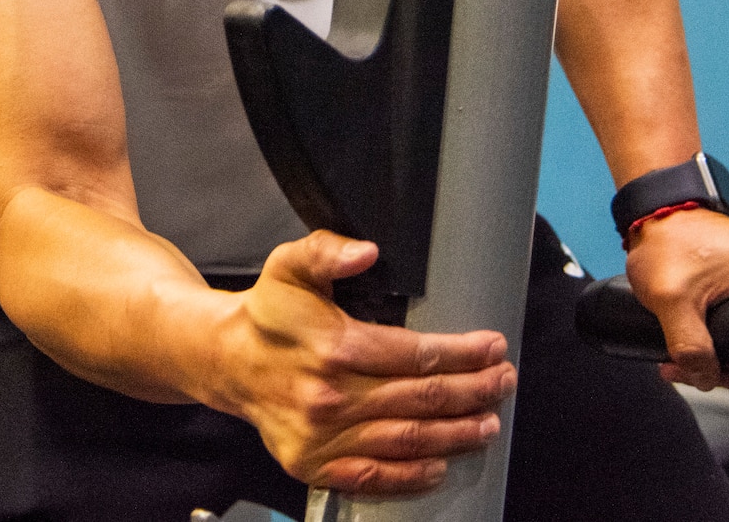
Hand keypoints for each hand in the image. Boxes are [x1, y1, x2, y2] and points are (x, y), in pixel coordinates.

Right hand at [204, 231, 516, 495]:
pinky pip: (372, 477)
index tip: (493, 347)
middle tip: (502, 381)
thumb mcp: (291, 264)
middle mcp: (331, 398)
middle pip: (420, 399)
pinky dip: (410, 475)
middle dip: (472, 391)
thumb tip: (367, 252)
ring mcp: (322, 438)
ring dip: (455, 434)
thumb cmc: (268, 312)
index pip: (416, 354)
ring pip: (405, 440)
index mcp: (334, 348)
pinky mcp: (312, 465)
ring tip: (487, 422)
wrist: (226, 360)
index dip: (463, 352)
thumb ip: (327, 251)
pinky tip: (439, 464)